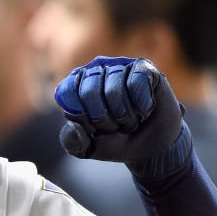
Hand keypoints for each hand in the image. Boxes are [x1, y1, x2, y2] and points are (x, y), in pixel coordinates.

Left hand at [54, 56, 184, 164]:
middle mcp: (93, 71)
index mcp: (73, 87)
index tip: (93, 129)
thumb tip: (73, 124)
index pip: (67, 92)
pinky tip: (144, 110)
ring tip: (130, 121)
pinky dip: (142, 105)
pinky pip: (137, 82)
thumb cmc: (113, 143)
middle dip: (103, 120)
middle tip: (114, 127)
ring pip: (115, 89)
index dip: (82, 117)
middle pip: (89, 91)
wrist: (150, 148)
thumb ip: (73, 141)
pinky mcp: (143, 67)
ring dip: (125, 116)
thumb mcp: (87, 149)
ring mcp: (118, 66)